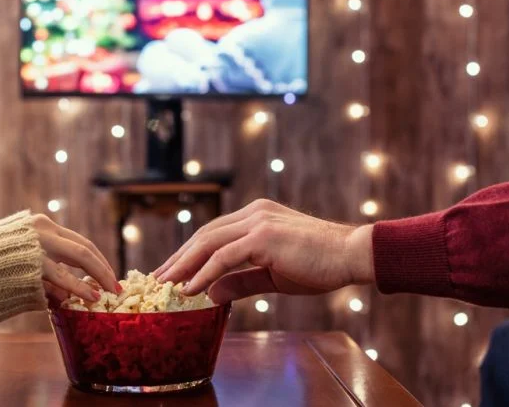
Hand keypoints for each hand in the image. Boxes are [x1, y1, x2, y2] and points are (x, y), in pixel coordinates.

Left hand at [33, 214, 118, 302]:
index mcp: (29, 258)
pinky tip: (97, 264)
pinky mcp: (43, 220)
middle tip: (116, 288)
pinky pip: (71, 237)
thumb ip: (49, 291)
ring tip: (111, 278)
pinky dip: (85, 251)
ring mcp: (43, 225)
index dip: (82, 288)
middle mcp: (40, 237)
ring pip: (82, 241)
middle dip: (102, 271)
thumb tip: (72, 299)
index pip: (62, 275)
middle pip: (81, 253)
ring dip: (99, 260)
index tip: (98, 299)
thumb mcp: (21, 285)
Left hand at [154, 199, 373, 303]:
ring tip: (163, 284)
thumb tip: (211, 295)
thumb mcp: (272, 276)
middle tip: (156, 278)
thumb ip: (240, 281)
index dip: (189, 253)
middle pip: (204, 235)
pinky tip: (188, 288)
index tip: (171, 271)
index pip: (213, 233)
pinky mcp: (263, 237)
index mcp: (256, 216)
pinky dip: (203, 273)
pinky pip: (224, 257)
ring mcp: (257, 222)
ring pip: (208, 243)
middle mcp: (253, 213)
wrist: (352, 255)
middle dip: (178, 258)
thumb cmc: (319, 265)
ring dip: (183, 265)